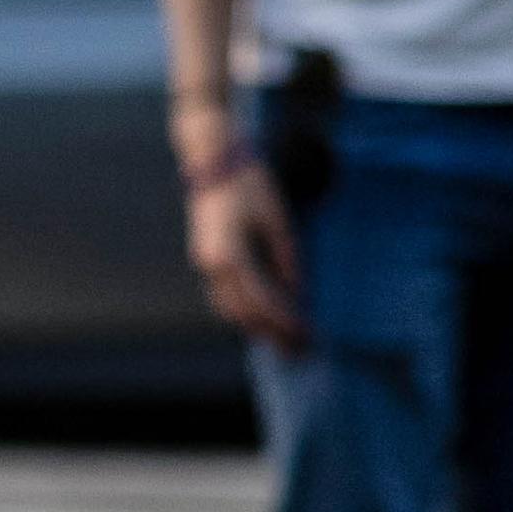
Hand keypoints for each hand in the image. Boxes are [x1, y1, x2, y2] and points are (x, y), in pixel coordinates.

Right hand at [186, 150, 303, 346]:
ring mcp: (205, 264)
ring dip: (255, 326)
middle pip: (243, 313)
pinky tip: (260, 315)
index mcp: (231, 257)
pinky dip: (243, 310)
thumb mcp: (278, 220)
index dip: (286, 322)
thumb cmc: (250, 184)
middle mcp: (213, 267)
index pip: (263, 301)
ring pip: (229, 308)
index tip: (307, 336)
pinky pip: (223, 294)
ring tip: (280, 339)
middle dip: (271, 333)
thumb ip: (288, 259)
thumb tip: (297, 293)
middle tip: (297, 350)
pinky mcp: (206, 258)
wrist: (214, 161)